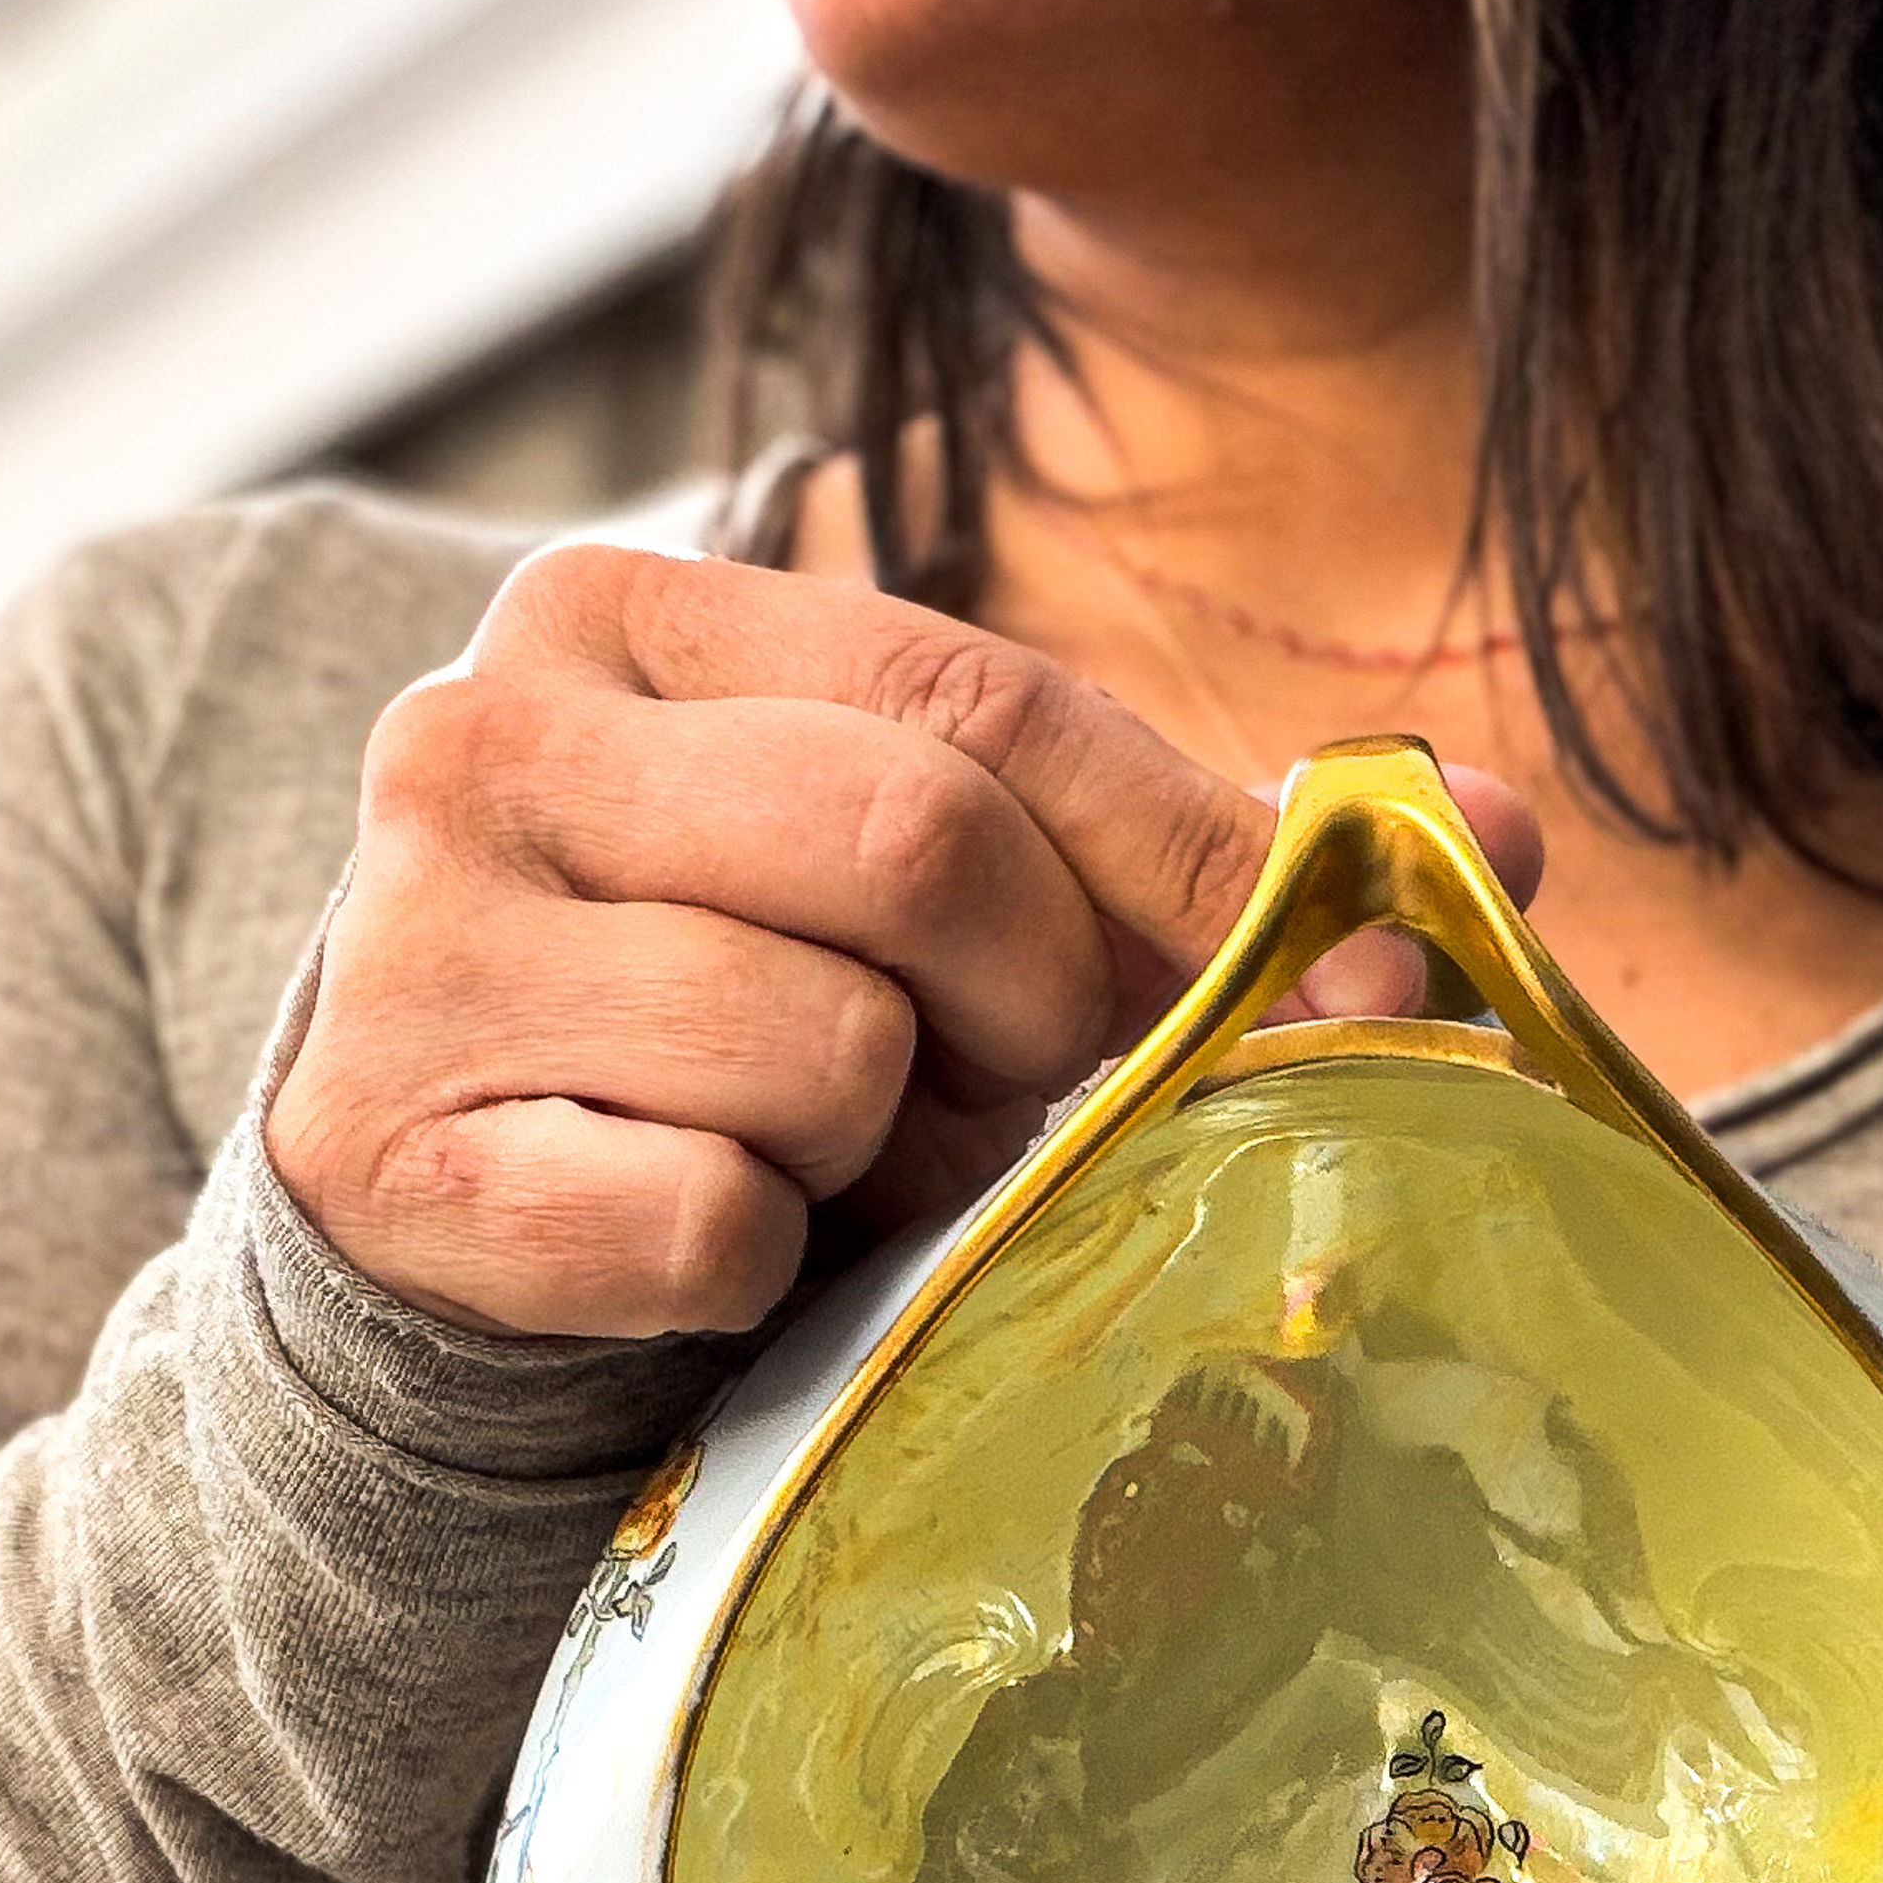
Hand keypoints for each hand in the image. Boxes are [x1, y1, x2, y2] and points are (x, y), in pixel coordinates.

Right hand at [267, 542, 1540, 1341]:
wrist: (451, 1245)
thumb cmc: (730, 1049)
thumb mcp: (927, 905)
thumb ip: (1178, 857)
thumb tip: (1498, 834)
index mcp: (627, 614)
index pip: (977, 700)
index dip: (1181, 857)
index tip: (1327, 978)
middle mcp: (483, 737)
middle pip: (910, 846)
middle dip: (1015, 1014)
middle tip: (985, 1099)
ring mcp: (409, 945)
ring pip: (814, 1049)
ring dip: (878, 1157)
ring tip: (817, 1170)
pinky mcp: (385, 1154)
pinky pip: (701, 1217)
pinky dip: (750, 1268)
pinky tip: (695, 1251)